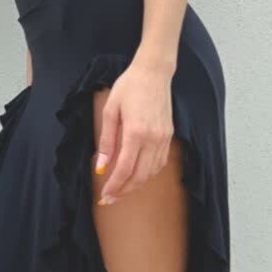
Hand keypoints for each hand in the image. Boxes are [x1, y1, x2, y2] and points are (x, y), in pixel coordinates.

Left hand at [94, 61, 174, 204]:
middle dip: (124, 191)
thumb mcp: (111, 110)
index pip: (125, 168)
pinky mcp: (169, 135)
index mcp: (136, 132)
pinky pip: (159, 163)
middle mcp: (153, 139)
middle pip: (140, 176)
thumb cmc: (129, 87)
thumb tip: (101, 166)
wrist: (154, 72)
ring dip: (136, 184)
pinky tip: (137, 173)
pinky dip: (148, 173)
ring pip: (151, 172)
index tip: (104, 196)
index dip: (114, 186)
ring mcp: (164, 138)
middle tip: (110, 199)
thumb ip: (107, 141)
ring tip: (121, 188)